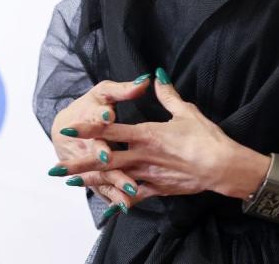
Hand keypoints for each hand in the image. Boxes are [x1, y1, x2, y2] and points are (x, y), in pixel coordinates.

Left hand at [55, 68, 270, 206]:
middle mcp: (143, 155)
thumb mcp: (186, 111)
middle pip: (106, 159)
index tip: (71, 128)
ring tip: (72, 182)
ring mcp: (149, 174)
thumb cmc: (205, 137)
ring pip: (115, 178)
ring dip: (93, 181)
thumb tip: (156, 76)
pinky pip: (135, 195)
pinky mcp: (158, 188)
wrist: (222, 166)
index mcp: (146, 134)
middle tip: (57, 167)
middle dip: (80, 163)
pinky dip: (121, 199)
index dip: (90, 128)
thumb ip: (167, 94)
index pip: (112, 130)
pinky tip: (108, 202)